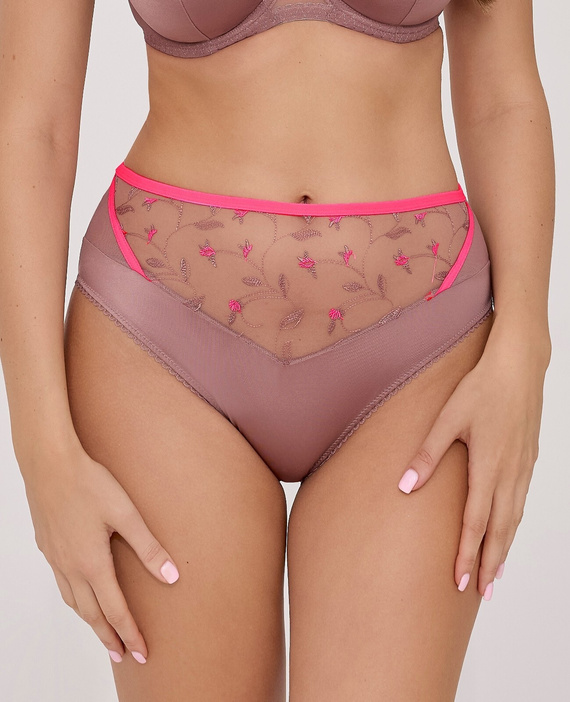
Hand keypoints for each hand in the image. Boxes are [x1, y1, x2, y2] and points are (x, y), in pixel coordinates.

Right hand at [20, 438, 179, 663]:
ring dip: (90, 621)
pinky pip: (62, 584)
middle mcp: (71, 567)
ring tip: (103, 632)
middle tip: (122, 655)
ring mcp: (56, 558)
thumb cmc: (89, 484)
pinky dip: (74, 600)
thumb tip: (172, 577)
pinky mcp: (48, 546)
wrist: (49, 464)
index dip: (130, 633)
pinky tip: (80, 594)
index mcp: (92, 563)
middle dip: (109, 637)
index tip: (141, 652)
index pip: (115, 610)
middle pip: (91, 614)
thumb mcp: (126, 514)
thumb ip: (149, 547)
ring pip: (73, 602)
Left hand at [396, 329, 549, 599]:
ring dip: (504, 548)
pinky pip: (521, 501)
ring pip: (514, 518)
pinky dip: (513, 524)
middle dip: (490, 563)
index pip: (476, 523)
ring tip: (496, 572)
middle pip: (500, 530)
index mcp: (488, 467)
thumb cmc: (481, 389)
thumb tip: (404, 487)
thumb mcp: (447, 419)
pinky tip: (507, 529)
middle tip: (482, 592)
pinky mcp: (528, 459)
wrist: (519, 366)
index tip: (461, 583)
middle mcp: (509, 473)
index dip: (468, 555)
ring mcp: (522, 467)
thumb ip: (426, 455)